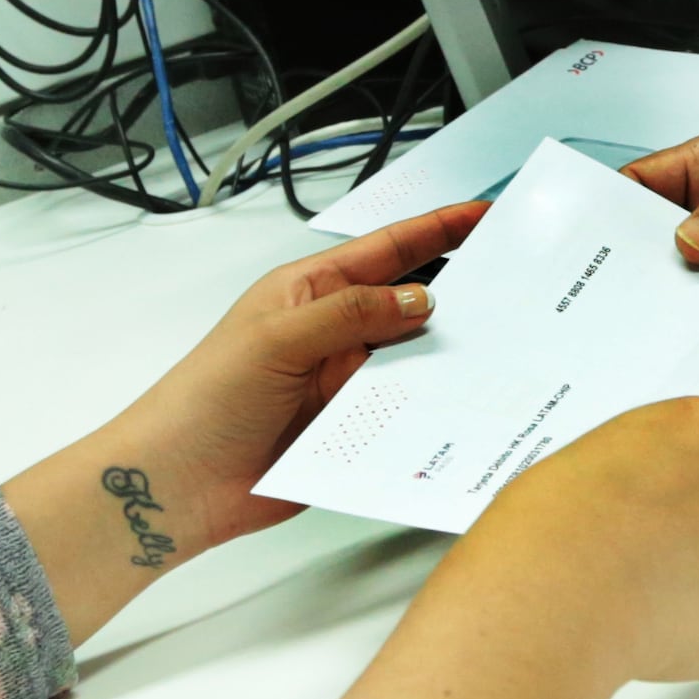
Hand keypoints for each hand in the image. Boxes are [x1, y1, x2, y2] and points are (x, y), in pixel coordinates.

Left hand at [11, 199, 485, 631]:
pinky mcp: (353, 428)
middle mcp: (334, 332)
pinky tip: (462, 404)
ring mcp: (345, 381)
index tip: (486, 215)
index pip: (387, 250)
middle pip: (411, 301)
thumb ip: (351, 314)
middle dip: (461, 290)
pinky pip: (406, 410)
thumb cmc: (204, 400)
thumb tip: (419, 297)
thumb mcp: (278, 338)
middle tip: (517, 282)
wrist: (181, 484)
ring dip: (450, 354)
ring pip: (416, 359)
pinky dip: (433, 406)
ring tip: (504, 343)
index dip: (438, 230)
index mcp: (310, 291)